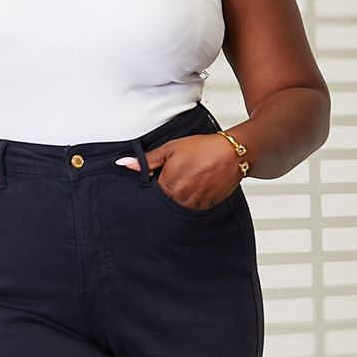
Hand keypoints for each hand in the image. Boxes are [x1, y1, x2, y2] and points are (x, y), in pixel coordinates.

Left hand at [115, 133, 242, 210]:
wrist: (232, 153)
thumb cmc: (203, 148)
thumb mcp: (170, 149)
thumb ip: (146, 161)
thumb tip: (124, 164)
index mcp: (168, 185)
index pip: (153, 194)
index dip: (157, 184)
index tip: (164, 176)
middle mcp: (181, 199)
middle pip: (166, 201)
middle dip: (169, 191)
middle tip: (182, 176)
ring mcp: (194, 204)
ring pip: (180, 206)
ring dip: (182, 196)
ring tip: (191, 179)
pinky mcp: (207, 207)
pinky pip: (194, 207)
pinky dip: (194, 199)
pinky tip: (199, 185)